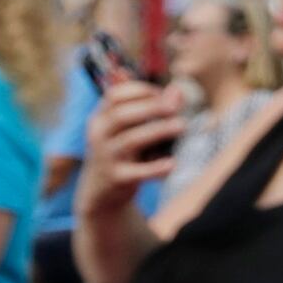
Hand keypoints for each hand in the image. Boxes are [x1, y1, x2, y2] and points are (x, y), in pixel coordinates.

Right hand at [80, 78, 185, 213]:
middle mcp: (99, 135)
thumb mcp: (127, 129)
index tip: (163, 93)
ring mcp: (106, 157)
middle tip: (176, 106)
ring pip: (130, 140)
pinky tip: (173, 163)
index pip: (115, 96)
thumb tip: (177, 89)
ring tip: (182, 126)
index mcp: (101, 118)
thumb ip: (149, 108)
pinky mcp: (117, 178)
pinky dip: (155, 168)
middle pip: (122, 115)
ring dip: (158, 131)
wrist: (101, 193)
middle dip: (151, 108)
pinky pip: (137, 172)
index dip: (140, 91)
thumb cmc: (121, 152)